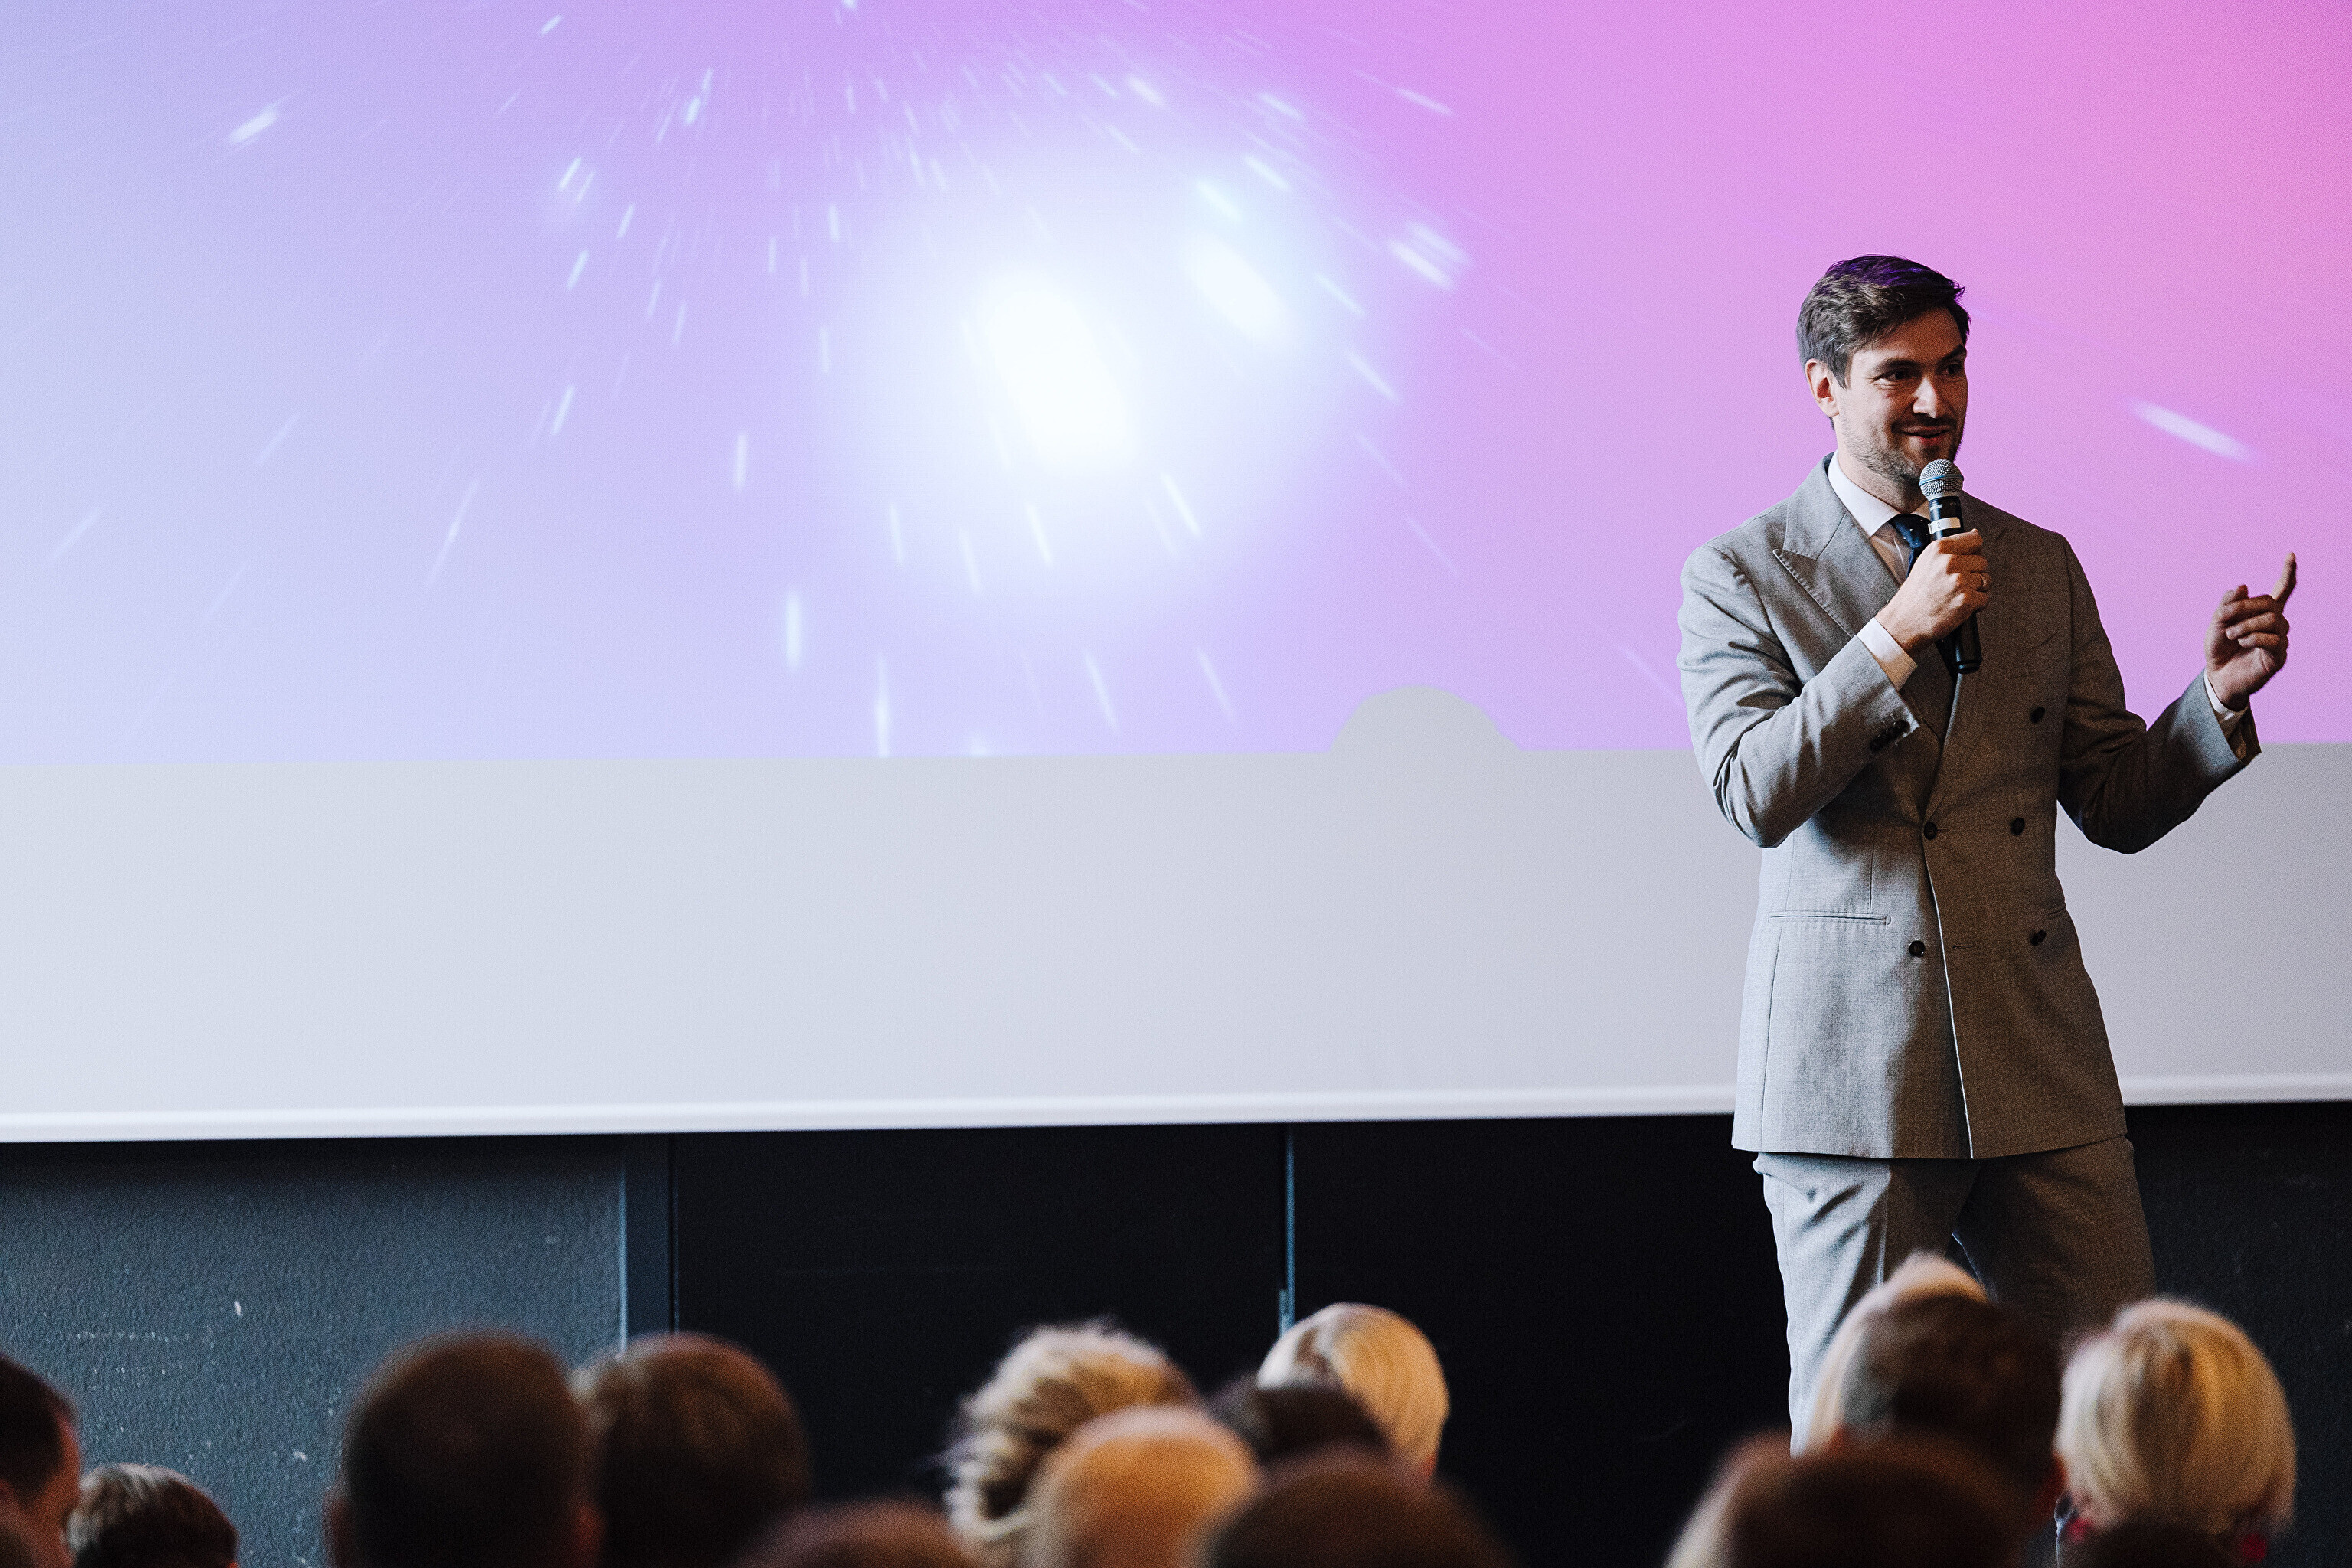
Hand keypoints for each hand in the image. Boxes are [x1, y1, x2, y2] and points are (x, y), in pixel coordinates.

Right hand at [1878, 529, 1988, 653]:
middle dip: (1974, 573)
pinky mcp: (1967, 600)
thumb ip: (1950, 549)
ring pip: (1986, 580)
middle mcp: (1950, 562)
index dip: (1973, 552)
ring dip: (1976, 589)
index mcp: (1939, 549)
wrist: (1904, 622)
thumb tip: (1974, 534)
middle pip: (1982, 561)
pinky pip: (1985, 598)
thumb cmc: (1913, 597)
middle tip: (1956, 584)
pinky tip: (1959, 606)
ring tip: (1957, 595)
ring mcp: (1959, 581)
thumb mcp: (1925, 563)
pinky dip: (1976, 605)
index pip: (1975, 540)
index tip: (1966, 560)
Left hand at [2206, 553, 2295, 709]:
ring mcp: (2279, 639)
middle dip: (2243, 606)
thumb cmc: (2219, 650)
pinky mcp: (2278, 656)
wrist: (2217, 677)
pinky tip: (2242, 642)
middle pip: (2269, 603)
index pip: (2281, 590)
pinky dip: (2253, 638)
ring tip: (2232, 634)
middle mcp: (2276, 623)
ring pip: (2271, 619)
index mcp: (2262, 613)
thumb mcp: (2217, 624)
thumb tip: (2244, 586)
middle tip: (2223, 618)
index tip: (2290, 555)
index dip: (2287, 573)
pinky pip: (2272, 640)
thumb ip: (2228, 605)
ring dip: (2246, 624)